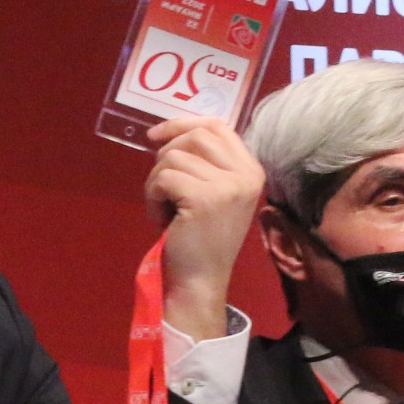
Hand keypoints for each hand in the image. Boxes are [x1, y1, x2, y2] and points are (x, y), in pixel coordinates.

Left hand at [144, 116, 264, 341]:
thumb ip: (203, 163)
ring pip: (173, 156)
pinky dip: (152, 196)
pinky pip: (163, 177)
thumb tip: (167, 133)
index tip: (156, 135)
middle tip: (161, 186)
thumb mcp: (211, 193)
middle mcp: (246, 174)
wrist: (200, 280)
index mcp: (251, 170)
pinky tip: (161, 219)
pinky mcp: (205, 197)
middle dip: (165, 155)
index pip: (217, 126)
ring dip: (156, 182)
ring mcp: (228, 185)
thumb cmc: (200, 239)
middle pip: (195, 136)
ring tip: (165, 210)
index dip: (183, 123)